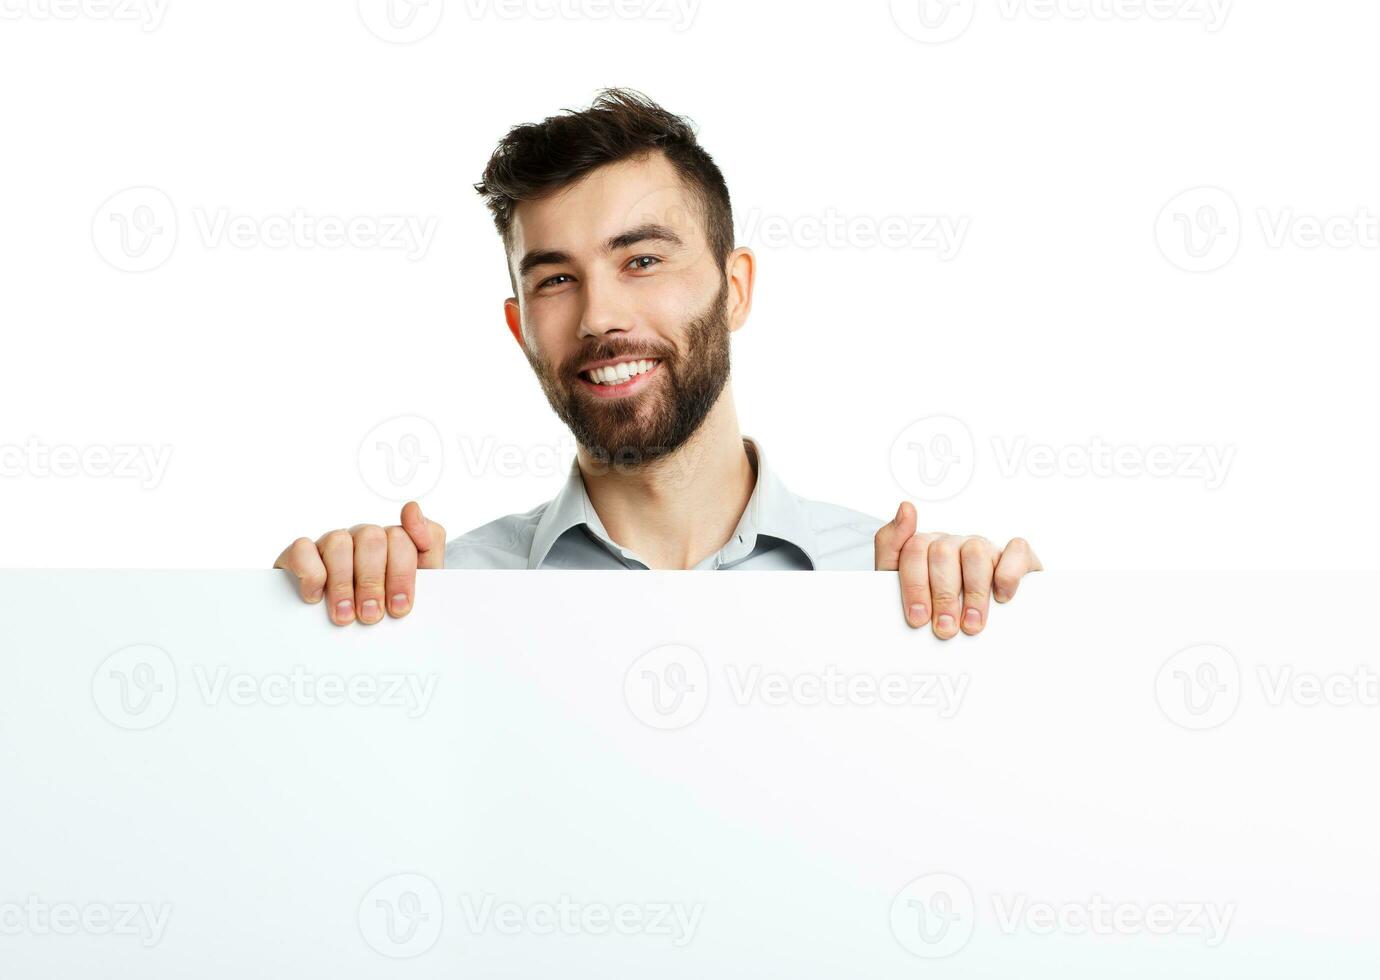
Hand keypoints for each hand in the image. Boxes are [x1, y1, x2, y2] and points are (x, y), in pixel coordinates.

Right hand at [273, 501, 445, 625]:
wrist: (342, 633)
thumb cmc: (385, 606)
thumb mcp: (421, 583)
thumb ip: (429, 544)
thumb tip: (411, 508)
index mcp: (394, 543)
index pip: (404, 538)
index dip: (402, 574)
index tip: (399, 607)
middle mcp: (363, 538)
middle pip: (372, 538)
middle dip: (373, 582)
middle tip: (371, 615)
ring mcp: (332, 544)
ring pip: (339, 542)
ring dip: (342, 583)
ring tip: (345, 615)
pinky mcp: (300, 555)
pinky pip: (302, 549)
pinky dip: (311, 574)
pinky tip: (315, 597)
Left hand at [874, 501, 1040, 638]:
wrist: (981, 626)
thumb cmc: (936, 606)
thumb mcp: (899, 584)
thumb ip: (891, 547)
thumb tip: (905, 508)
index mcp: (925, 547)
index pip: (914, 550)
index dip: (914, 586)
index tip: (918, 618)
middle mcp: (954, 543)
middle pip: (943, 553)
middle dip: (943, 595)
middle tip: (945, 628)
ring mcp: (984, 547)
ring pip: (975, 552)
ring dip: (973, 593)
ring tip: (971, 623)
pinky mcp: (1017, 556)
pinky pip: (1015, 550)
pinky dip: (1008, 575)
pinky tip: (1002, 597)